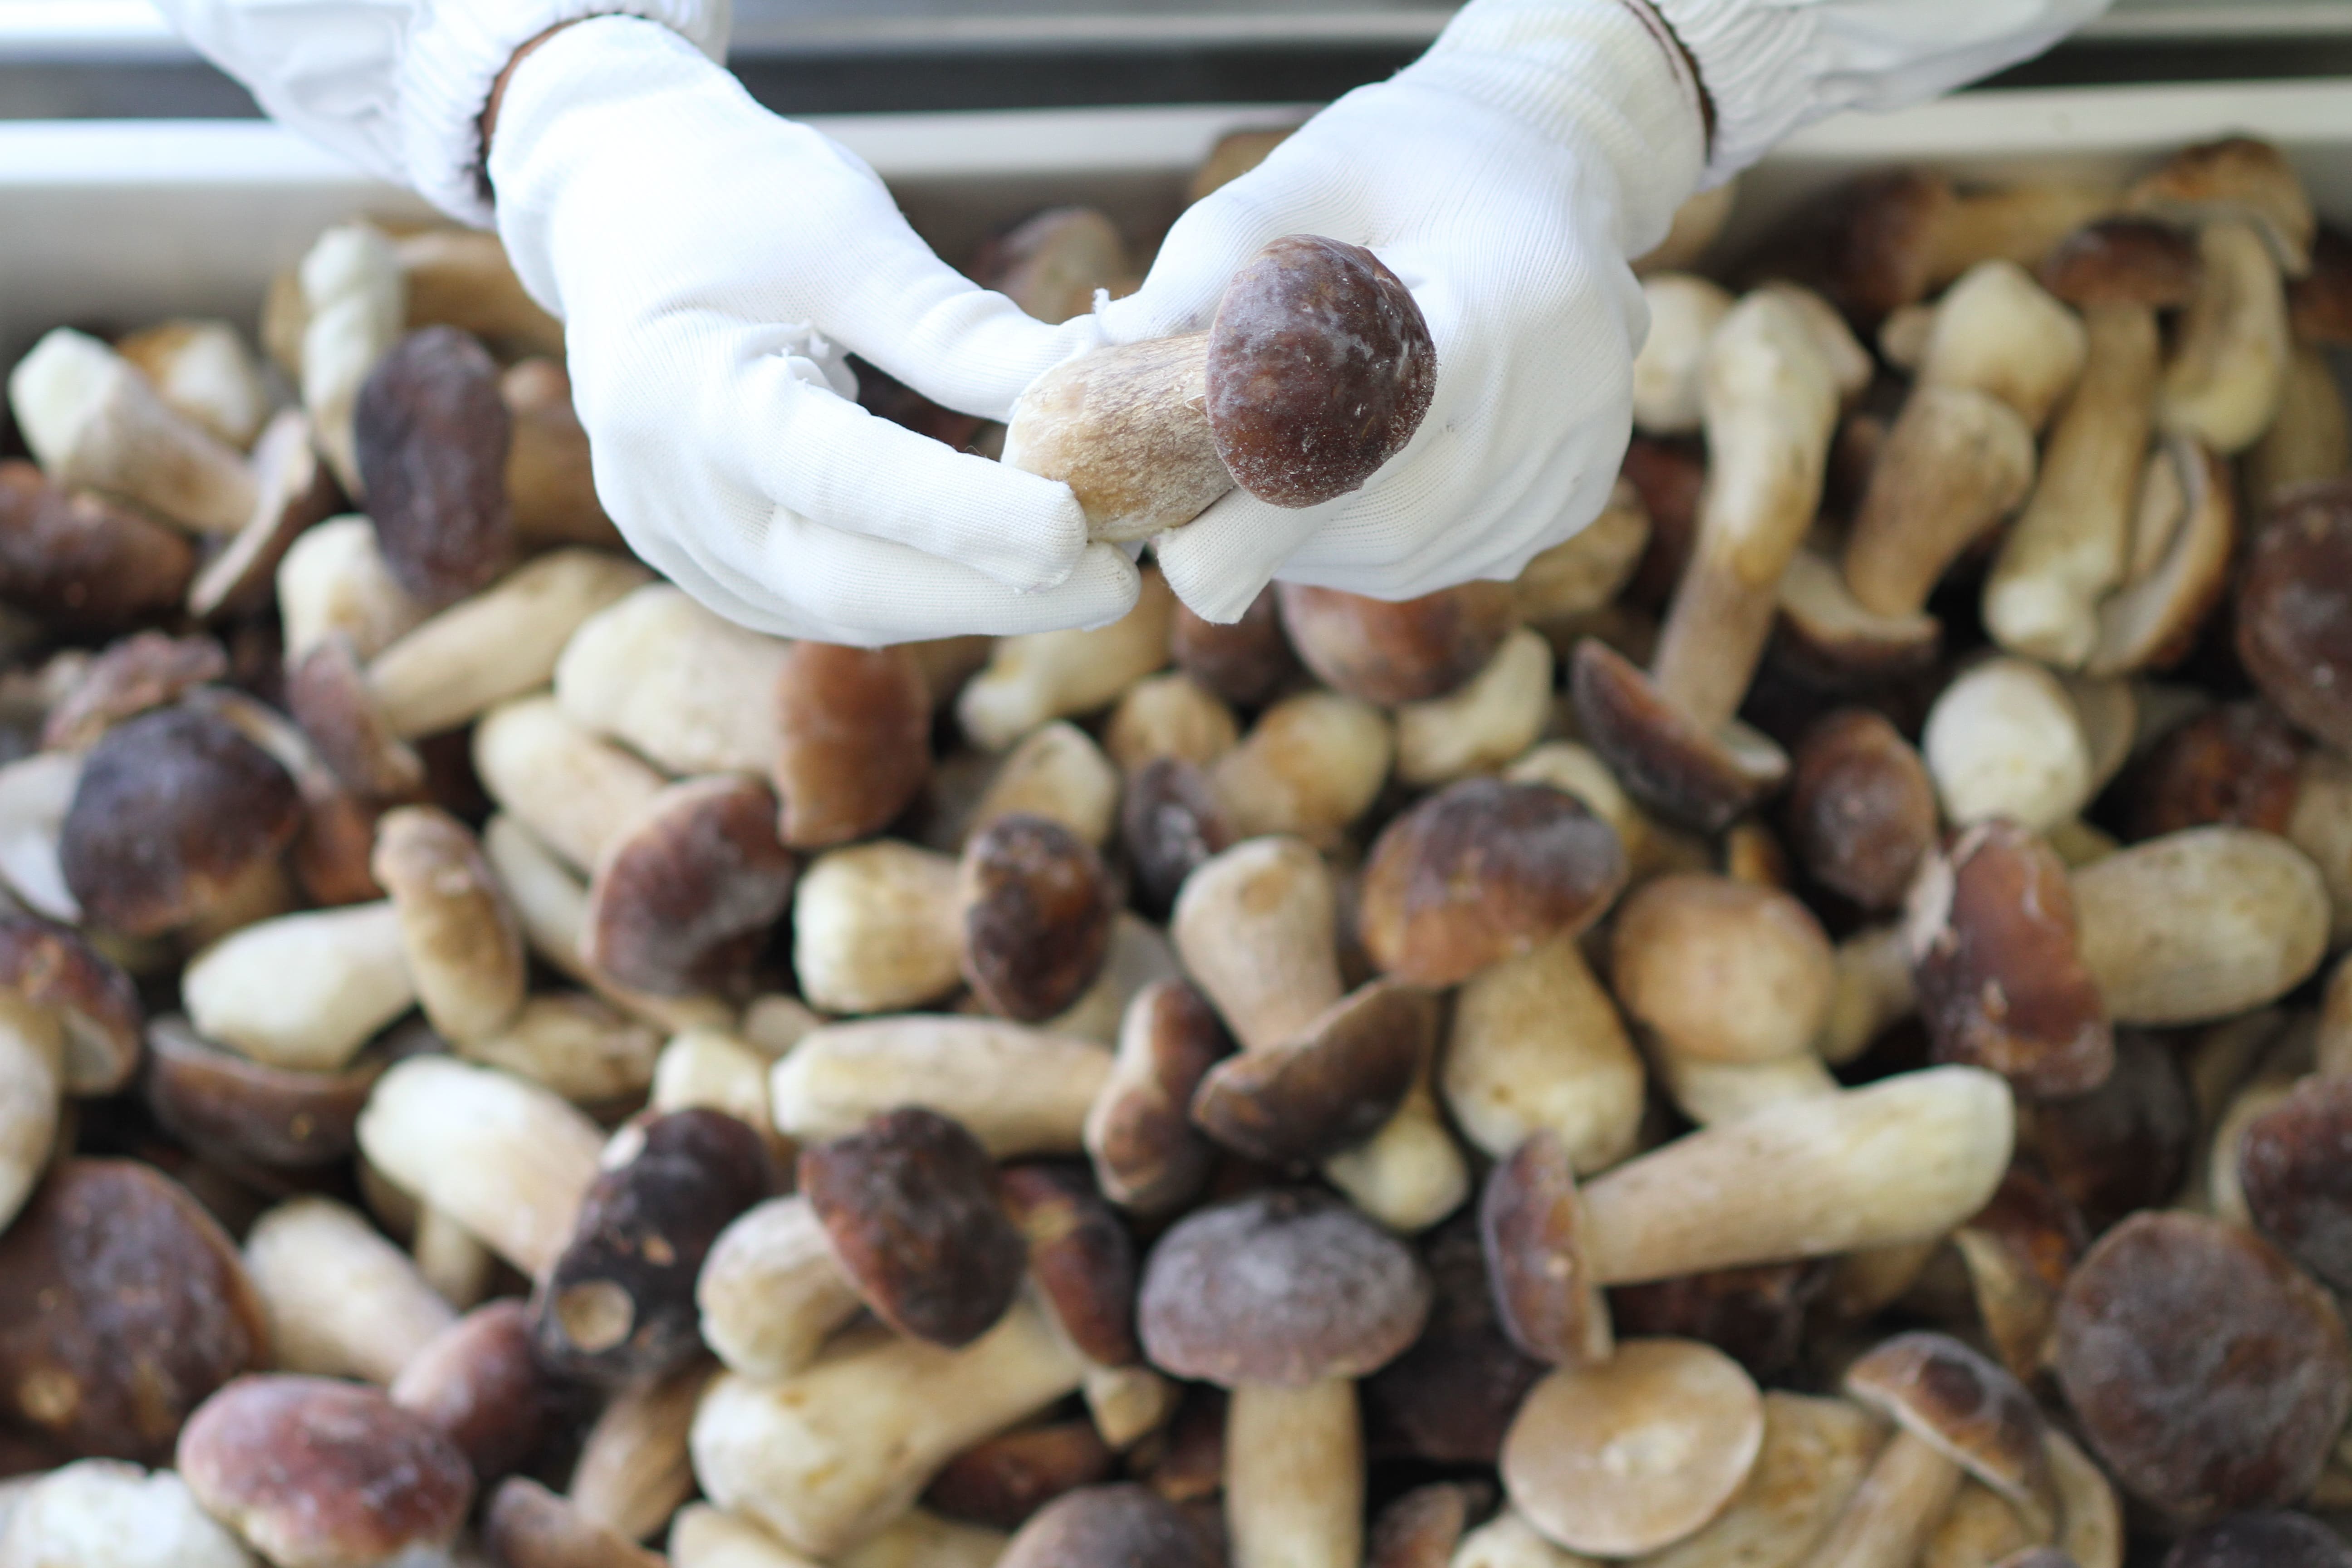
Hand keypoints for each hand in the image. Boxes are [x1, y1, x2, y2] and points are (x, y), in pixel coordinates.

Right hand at [485, 17, 1137, 643]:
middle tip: (1120, 580)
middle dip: (991, 590)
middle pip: (846, 581)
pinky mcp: (713, 567)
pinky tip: (1009, 570)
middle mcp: (669, 492)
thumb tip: (1090, 384)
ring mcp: (683, 544)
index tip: (1071, 531)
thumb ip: (955, 330)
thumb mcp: (846, 232)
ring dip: (973, 598)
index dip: (957, 515)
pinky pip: (831, 600)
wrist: (621, 210)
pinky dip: (927, 589)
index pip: (837, 476)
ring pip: (846, 608)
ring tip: (1090, 569)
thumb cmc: (733, 197)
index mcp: (684, 389)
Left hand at [1089, 0, 1707, 621]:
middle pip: (1385, 526)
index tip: (1180, 560)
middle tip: (1188, 535)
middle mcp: (1559, 398)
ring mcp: (1573, 458)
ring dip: (1316, 549)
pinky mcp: (1570, 496)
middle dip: (1270, 545)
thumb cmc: (1416, 160)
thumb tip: (1114, 349)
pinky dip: (1373, 546)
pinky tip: (1342, 488)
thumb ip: (1214, 251)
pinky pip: (1448, 557)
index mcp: (1500, 307)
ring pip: (1411, 557)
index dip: (1264, 520)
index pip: (1366, 446)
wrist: (1553, 161)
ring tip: (1260, 488)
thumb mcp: (1315, 167)